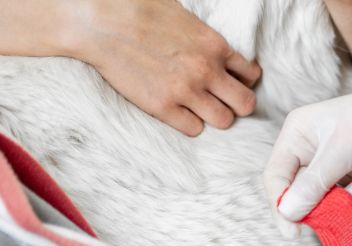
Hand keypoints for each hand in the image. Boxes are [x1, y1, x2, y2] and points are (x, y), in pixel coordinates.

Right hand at [71, 0, 259, 135]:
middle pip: (246, 103)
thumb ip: (205, 39)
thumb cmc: (138, 9)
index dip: (244, 80)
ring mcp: (186, 91)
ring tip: (201, 108)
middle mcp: (207, 70)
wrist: (100, 21)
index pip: (251, 74)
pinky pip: (194, 129)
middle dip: (238, 104)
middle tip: (223, 100)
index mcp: (215, 45)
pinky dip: (190, 123)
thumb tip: (217, 52)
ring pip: (224, 120)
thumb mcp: (184, 17)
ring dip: (216, 116)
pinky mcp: (163, 107)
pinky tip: (179, 111)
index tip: (232, 81)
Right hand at [264, 63, 351, 223]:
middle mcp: (309, 152)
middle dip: (319, 206)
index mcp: (297, 135)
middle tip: (336, 212)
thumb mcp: (342, 150)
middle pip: (298, 195)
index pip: (275, 177)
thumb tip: (287, 212)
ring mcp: (331, 168)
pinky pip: (344, 205)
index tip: (294, 231)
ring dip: (343, 204)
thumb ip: (314, 183)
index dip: (281, 205)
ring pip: (323, 204)